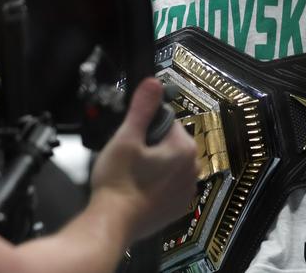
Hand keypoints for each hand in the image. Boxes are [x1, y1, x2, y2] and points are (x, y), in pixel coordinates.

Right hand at [90, 77, 198, 241]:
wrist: (112, 224)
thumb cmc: (119, 180)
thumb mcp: (126, 137)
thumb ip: (142, 108)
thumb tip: (153, 82)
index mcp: (184, 148)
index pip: (167, 121)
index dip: (146, 126)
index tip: (131, 138)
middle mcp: (193, 169)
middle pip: (170, 142)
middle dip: (152, 144)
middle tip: (129, 157)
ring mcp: (187, 191)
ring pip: (170, 163)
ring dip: (155, 163)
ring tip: (131, 173)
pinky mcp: (179, 208)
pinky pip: (170, 184)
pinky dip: (158, 183)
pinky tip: (139, 188)